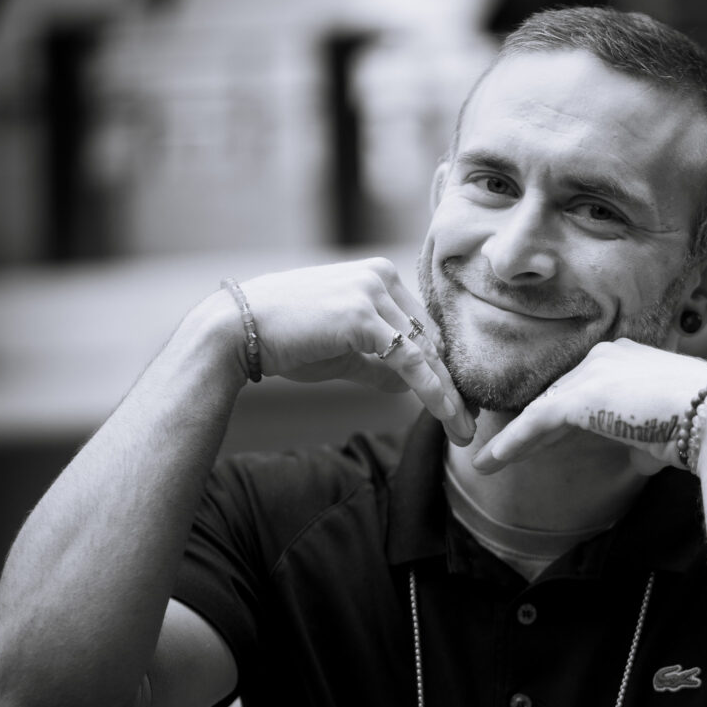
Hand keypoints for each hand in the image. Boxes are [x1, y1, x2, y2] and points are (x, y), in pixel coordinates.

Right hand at [231, 258, 474, 443]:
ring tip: (463, 430)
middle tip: (469, 423)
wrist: (236, 331)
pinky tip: (446, 415)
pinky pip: (410, 360)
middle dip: (453, 385)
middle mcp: (381, 276)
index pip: (424, 327)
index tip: (460, 402)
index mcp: (378, 277)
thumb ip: (379, 364)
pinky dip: (432, 390)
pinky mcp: (363, 315)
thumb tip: (412, 385)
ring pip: (427, 352)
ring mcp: (373, 291)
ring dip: (449, 395)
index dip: (443, 367)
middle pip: (432, 338)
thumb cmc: (285, 340)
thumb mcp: (343, 352)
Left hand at [471, 338, 706, 473]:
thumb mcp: (668, 433)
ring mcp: (592, 374)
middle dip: (530, 425)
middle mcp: (607, 357)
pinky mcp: (580, 397)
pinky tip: (491, 462)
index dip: (557, 414)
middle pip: (556, 395)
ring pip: (542, 409)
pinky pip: (536, 423)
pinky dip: (512, 444)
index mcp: (628, 358)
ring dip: (513, 439)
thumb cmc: (704, 427)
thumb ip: (647, 442)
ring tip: (486, 462)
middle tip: (502, 449)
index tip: (538, 436)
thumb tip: (641, 460)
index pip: (581, 387)